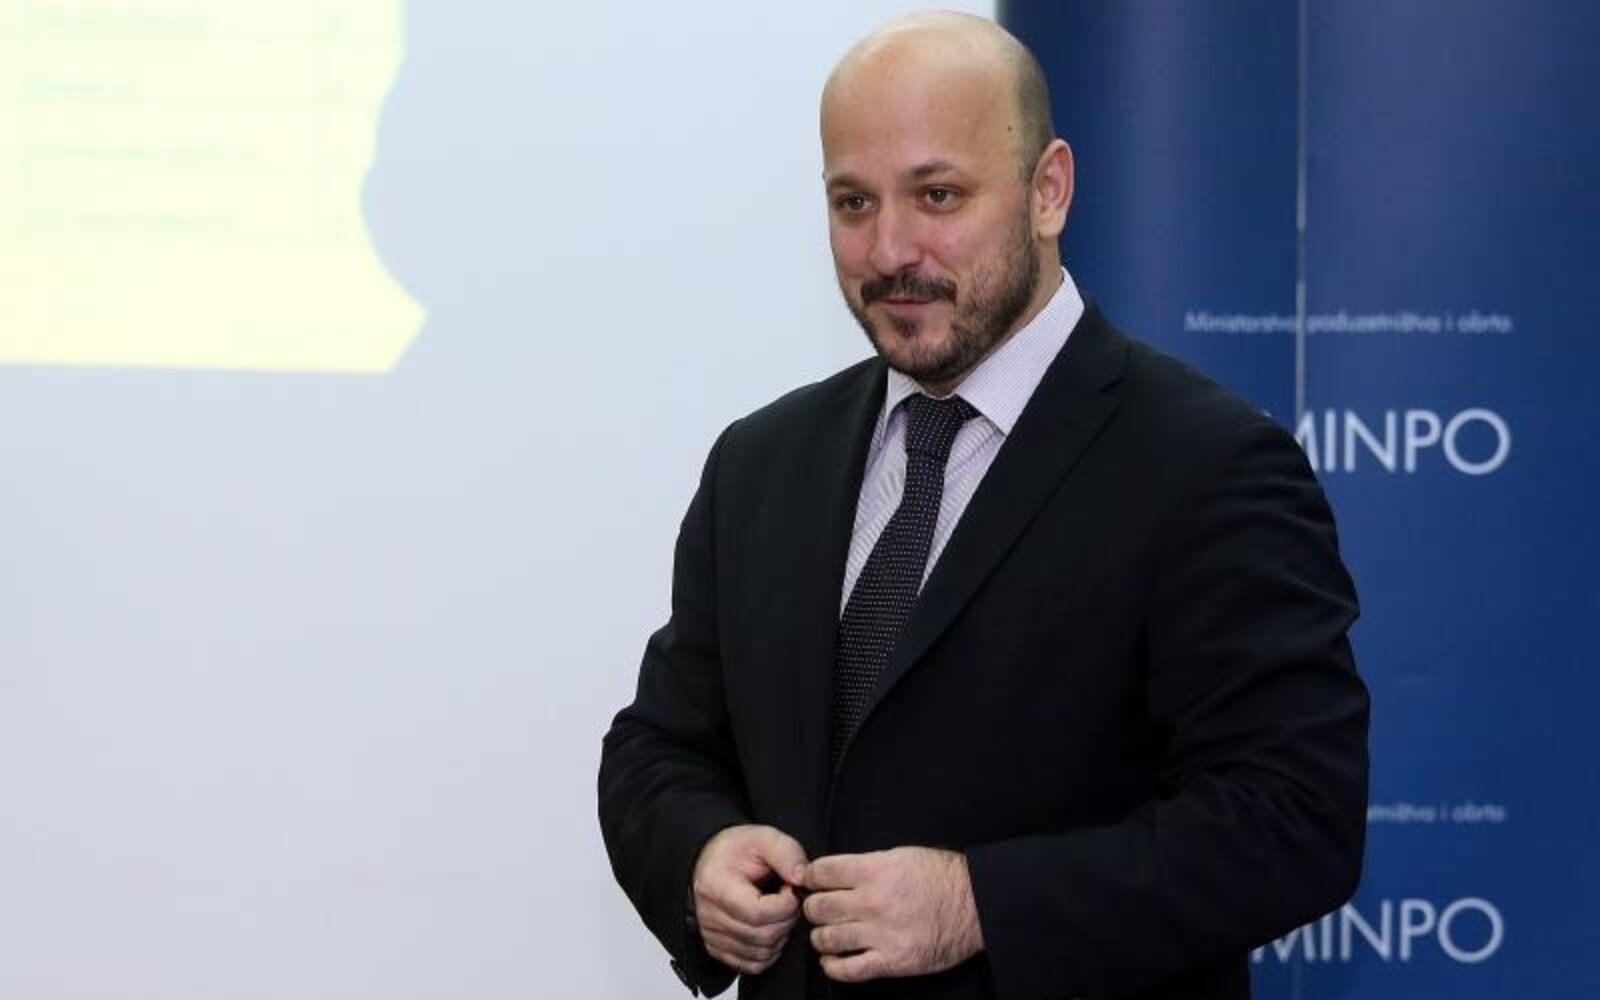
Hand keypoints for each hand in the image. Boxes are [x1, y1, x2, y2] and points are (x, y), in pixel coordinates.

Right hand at [691, 824, 807, 974]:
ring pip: (761, 953)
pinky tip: (771, 928)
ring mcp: (711, 936)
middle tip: (790, 899)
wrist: (710, 860)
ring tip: (779, 911)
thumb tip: (802, 877)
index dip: (786, 904)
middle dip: (787, 919)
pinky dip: (769, 952)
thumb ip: (786, 853)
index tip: (791, 888)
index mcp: (716, 887)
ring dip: (781, 936)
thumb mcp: (763, 838)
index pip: (759, 913)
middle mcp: (709, 916)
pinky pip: (752, 965)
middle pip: (762, 936)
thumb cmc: (734, 851)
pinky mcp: (717, 949)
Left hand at [799, 846, 983, 982]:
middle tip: (819, 908)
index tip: (810, 881)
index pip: (822, 872)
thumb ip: (867, 865)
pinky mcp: (892, 962)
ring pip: (827, 939)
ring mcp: (881, 934)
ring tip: (826, 933)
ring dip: (821, 937)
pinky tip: (833, 959)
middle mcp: (873, 902)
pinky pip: (848, 970)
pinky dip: (833, 966)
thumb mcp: (901, 856)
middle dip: (814, 907)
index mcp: (875, 871)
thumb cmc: (942, 877)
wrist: (976, 905)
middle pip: (819, 907)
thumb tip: (835, 872)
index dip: (810, 876)